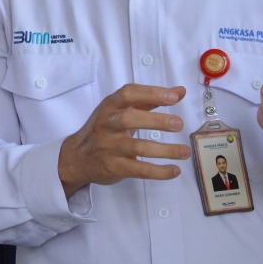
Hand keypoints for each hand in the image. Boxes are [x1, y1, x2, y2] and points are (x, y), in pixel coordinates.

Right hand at [57, 84, 190, 197]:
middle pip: (129, 118)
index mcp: (110, 106)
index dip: (151, 93)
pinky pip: (139, 169)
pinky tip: (175, 170)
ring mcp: (109, 146)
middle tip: (179, 124)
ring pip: (137, 147)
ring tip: (185, 151)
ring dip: (164, 150)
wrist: (77, 157)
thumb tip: (179, 91)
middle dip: (156, 121)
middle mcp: (107, 124)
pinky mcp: (114, 167)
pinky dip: (159, 171)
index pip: (128, 94)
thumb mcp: (121, 110)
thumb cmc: (104, 129)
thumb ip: (150, 100)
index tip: (173, 97)